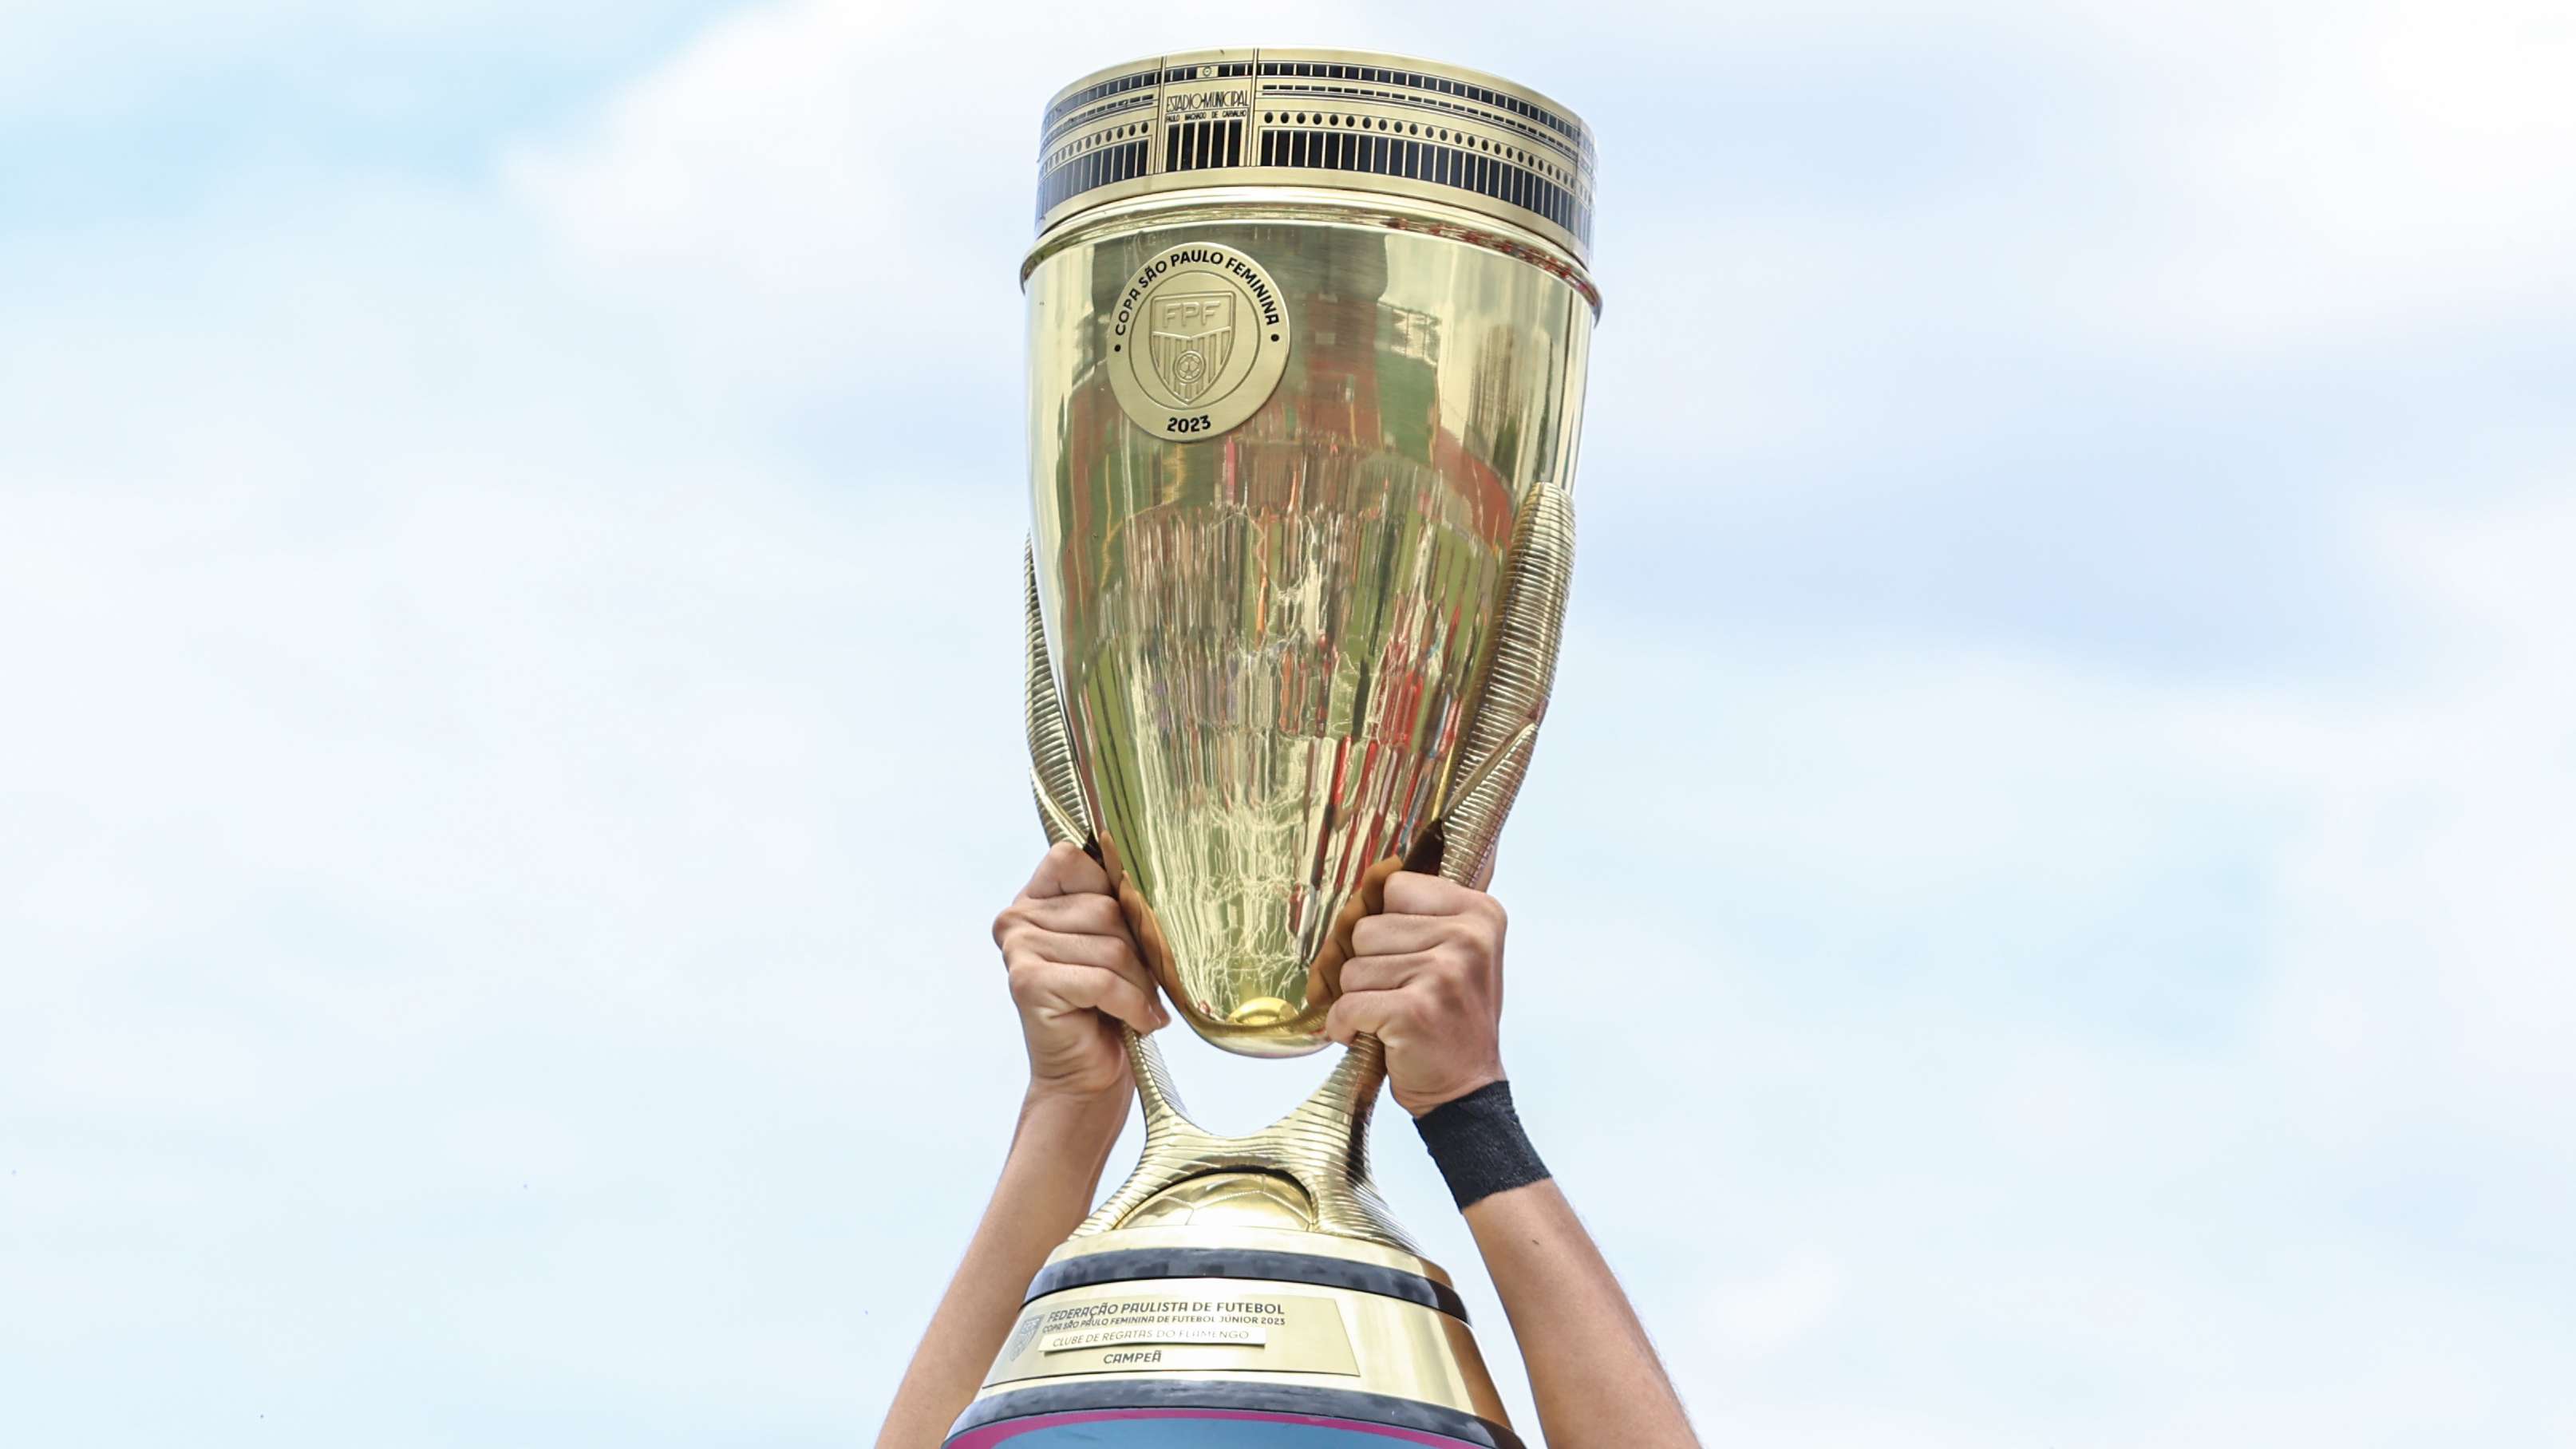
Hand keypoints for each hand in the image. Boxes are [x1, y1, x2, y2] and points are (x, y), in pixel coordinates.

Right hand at [991, 843, 1168, 1102]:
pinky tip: (1139, 1021)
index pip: (1073, 859)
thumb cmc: (1104, 1010)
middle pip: (1105, 905)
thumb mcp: (1112, 945)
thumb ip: (1114, 906)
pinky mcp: (1028, 982)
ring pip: (1111, 945)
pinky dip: (1132, 1004)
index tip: (1130, 930)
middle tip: (1147, 982)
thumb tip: (1149, 885)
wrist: (1084, 1078)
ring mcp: (1018, 949)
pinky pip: (1102, 980)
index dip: (1113, 890)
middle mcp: (1017, 918)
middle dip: (1139, 948)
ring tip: (1143, 1005)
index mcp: (1034, 900)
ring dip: (1140, 982)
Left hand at [1322, 871, 1508, 1115]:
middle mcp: (1468, 936)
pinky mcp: (1415, 1010)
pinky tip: (1370, 1035)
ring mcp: (1444, 973)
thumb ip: (1411, 914)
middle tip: (1397, 993)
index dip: (1383, 923)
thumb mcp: (1448, 952)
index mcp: (1479, 912)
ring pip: (1351, 966)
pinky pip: (1347, 1004)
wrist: (1467, 1090)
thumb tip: (1368, 879)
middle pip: (1366, 926)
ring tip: (1391, 1015)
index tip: (1400, 954)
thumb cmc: (1449, 1019)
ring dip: (1358, 997)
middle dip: (1366, 965)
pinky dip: (1344, 1026)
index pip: (1394, 886)